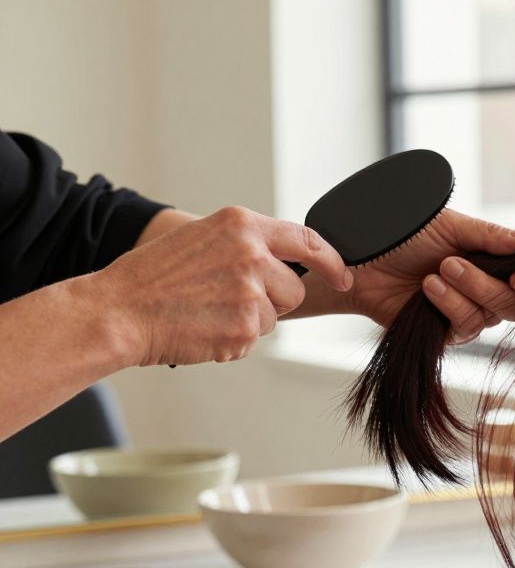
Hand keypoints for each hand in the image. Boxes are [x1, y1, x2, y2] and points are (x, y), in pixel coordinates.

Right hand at [97, 206, 352, 365]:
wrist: (118, 311)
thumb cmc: (155, 277)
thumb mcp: (204, 239)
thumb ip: (248, 244)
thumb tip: (289, 260)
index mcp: (242, 226)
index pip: (307, 239)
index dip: (332, 261)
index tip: (344, 275)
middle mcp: (252, 255)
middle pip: (295, 289)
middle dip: (272, 300)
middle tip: (225, 299)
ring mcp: (250, 293)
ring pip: (275, 318)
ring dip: (249, 321)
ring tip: (207, 311)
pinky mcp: (244, 329)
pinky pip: (253, 340)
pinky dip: (231, 341)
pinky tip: (202, 328)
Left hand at [341, 208, 514, 342]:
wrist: (366, 259)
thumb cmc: (407, 237)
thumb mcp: (452, 227)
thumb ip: (492, 236)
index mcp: (498, 264)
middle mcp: (490, 292)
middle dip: (488, 285)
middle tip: (453, 262)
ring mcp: (470, 314)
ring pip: (491, 318)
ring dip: (465, 292)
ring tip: (436, 271)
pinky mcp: (449, 334)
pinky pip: (466, 328)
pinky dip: (449, 305)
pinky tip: (428, 288)